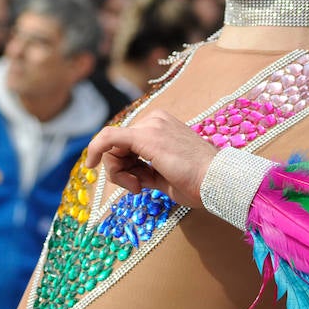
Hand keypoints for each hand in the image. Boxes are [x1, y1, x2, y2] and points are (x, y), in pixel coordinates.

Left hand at [83, 109, 214, 207]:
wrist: (217, 181)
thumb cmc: (197, 182)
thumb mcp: (163, 175)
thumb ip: (143, 170)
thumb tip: (125, 173)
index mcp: (162, 126)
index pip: (128, 143)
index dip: (122, 164)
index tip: (128, 182)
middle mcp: (155, 120)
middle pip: (118, 144)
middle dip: (118, 169)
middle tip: (136, 188)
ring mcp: (150, 126)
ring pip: (112, 145)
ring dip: (118, 171)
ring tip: (139, 187)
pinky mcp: (144, 136)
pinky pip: (108, 138)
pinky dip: (95, 149)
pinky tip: (90, 163)